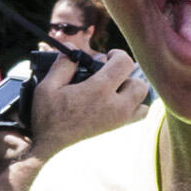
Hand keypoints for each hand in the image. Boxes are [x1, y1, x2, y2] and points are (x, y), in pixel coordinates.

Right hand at [26, 47, 149, 155]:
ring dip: (132, 89)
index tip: (107, 56)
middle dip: (126, 74)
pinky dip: (135, 105)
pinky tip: (117, 102)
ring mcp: (118, 118)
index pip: (125, 63)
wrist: (49, 142)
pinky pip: (141, 114)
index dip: (117, 54)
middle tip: (109, 74)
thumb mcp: (48, 85)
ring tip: (114, 89)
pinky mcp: (117, 127)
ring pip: (143, 97)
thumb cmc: (48, 114)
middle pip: (139, 82)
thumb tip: (72, 47)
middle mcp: (114, 105)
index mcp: (99, 90)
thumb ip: (63, 64)